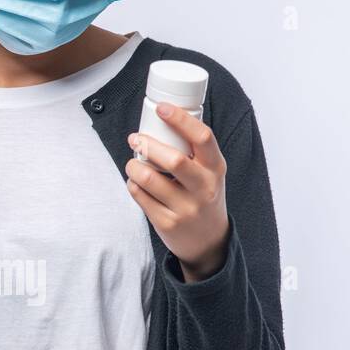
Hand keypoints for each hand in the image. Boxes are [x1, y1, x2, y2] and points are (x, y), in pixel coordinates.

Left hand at [125, 103, 230, 281]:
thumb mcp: (210, 174)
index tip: (162, 108)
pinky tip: (135, 181)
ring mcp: (186, 208)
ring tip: (133, 162)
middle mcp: (204, 189)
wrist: (209, 242)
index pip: (203, 138)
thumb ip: (194, 152)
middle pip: (174, 159)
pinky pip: (140, 197)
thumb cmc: (204, 197)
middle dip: (148, 144)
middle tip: (135, 138)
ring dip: (134, 166)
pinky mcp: (167, 224)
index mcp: (216, 169)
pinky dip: (132, 184)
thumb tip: (160, 122)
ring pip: (149, 179)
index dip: (180, 119)